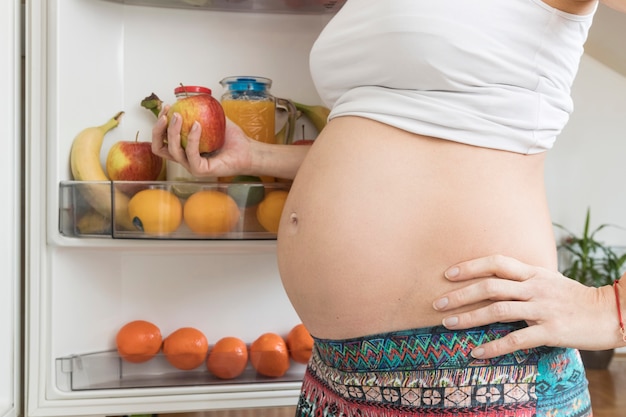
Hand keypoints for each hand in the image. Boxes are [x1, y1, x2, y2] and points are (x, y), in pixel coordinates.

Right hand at [151, 105, 253, 178]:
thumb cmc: (232, 139)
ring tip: (180, 116)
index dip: (160, 123)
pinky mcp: (200, 170)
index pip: (163, 139)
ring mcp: (191, 166)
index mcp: (184, 148)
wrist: (247, 151)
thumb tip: (188, 94)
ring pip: (173, 150)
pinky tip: (197, 125)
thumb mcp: (213, 118)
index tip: (166, 107)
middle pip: (160, 147)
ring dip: (173, 131)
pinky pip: (190, 154)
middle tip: (166, 114)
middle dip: (158, 129)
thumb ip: (200, 109)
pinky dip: (192, 139)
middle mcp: (185, 158)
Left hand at [432, 255, 621, 357]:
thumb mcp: (547, 279)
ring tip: (447, 324)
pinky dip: (493, 346)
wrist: (611, 312)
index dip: (470, 266)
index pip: (496, 262)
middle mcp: (534, 287)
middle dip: (460, 294)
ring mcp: (542, 309)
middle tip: (437, 303)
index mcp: (533, 272)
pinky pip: (516, 339)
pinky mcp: (550, 331)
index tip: (447, 274)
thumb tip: (492, 278)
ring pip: (498, 311)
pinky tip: (476, 352)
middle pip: (490, 286)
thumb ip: (522, 278)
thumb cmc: (574, 297)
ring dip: (469, 318)